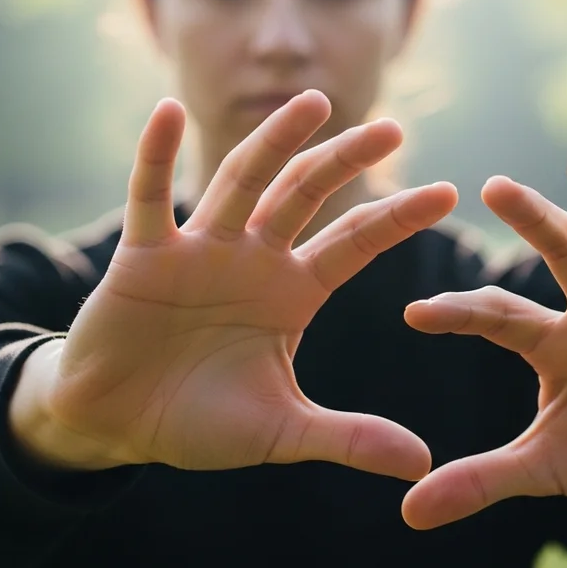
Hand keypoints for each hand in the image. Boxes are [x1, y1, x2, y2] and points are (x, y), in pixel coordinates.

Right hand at [10, 91, 456, 478]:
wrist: (118, 425)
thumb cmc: (200, 422)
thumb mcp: (283, 432)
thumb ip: (348, 438)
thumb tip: (421, 465)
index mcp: (291, 293)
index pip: (354, 243)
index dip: (397, 219)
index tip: (448, 194)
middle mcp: (252, 259)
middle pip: (306, 195)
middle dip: (346, 161)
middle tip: (393, 129)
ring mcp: (198, 250)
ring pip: (242, 181)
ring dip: (274, 141)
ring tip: (313, 103)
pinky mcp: (143, 255)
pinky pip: (150, 196)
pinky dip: (154, 154)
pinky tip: (166, 111)